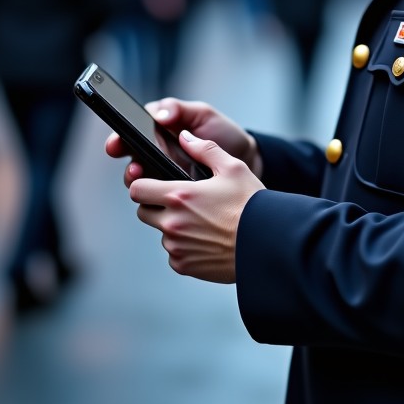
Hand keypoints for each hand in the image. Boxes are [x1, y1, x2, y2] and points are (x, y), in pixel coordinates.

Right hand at [104, 97, 262, 183]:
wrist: (246, 159)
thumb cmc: (223, 133)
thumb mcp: (203, 114)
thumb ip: (181, 110)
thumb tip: (160, 114)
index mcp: (160, 130)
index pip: (133, 132)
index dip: (120, 137)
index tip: (117, 142)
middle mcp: (157, 152)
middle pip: (131, 158)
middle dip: (128, 161)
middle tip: (134, 166)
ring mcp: (164, 172)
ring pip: (140, 179)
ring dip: (138, 179)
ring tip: (144, 177)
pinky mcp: (173, 191)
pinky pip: (157, 195)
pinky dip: (156, 195)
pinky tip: (162, 194)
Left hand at [128, 129, 264, 283]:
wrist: (266, 242)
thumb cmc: (251, 204)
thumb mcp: (233, 167)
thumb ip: (205, 149)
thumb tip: (185, 137)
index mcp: (180, 196)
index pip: (137, 189)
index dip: (144, 184)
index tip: (154, 183)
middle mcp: (172, 223)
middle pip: (144, 212)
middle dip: (156, 205)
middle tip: (183, 202)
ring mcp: (176, 247)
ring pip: (161, 233)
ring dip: (173, 226)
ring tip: (202, 221)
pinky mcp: (184, 265)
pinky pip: (174, 253)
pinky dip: (184, 246)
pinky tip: (206, 238)